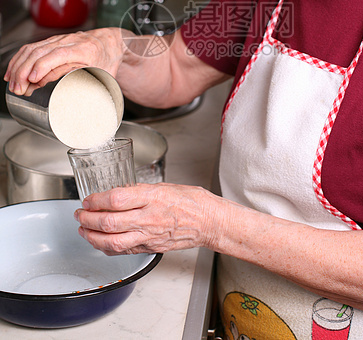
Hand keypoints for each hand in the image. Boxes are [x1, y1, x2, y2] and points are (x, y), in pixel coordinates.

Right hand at [4, 28, 124, 94]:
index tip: (33, 79)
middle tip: (19, 89)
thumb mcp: (102, 75)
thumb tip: (69, 99)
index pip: (59, 54)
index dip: (43, 66)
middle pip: (41, 51)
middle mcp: (70, 41)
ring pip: (32, 49)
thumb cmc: (108, 59)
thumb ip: (86, 84)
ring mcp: (59, 40)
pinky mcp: (52, 42)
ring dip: (19, 66)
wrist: (111, 42)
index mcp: (85, 49)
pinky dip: (19, 59)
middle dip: (25, 71)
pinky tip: (13, 71)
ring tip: (13, 84)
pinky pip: (31, 47)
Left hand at [74, 183, 222, 255]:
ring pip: (111, 241)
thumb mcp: (163, 186)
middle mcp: (148, 218)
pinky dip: (106, 247)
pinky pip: (122, 250)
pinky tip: (100, 242)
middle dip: (87, 219)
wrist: (208, 221)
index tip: (88, 199)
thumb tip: (118, 194)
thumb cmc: (190, 201)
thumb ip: (139, 191)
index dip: (96, 200)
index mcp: (152, 197)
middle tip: (80, 214)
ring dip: (91, 237)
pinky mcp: (149, 248)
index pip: (116, 200)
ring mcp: (148, 236)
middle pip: (109, 222)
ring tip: (83, 230)